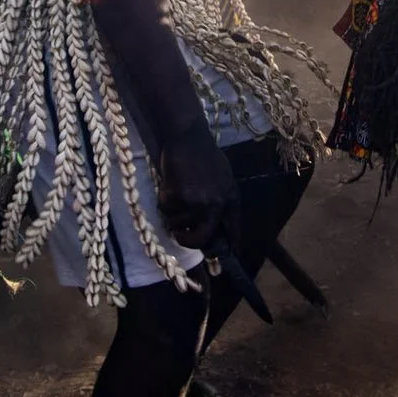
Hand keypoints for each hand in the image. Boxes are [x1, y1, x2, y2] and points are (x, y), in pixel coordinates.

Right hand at [154, 126, 238, 249]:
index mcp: (231, 199)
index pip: (234, 231)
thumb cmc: (203, 155)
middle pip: (202, 239)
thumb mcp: (221, 179)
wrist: (188, 136)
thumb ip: (219, 201)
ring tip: (175, 190)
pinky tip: (169, 183)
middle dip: (187, 240)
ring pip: (177, 223)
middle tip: (179, 234)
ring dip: (171, 212)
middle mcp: (217, 205)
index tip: (226, 260)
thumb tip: (213, 225)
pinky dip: (163, 199)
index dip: (230, 247)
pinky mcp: (179, 197)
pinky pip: (165, 209)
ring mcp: (198, 202)